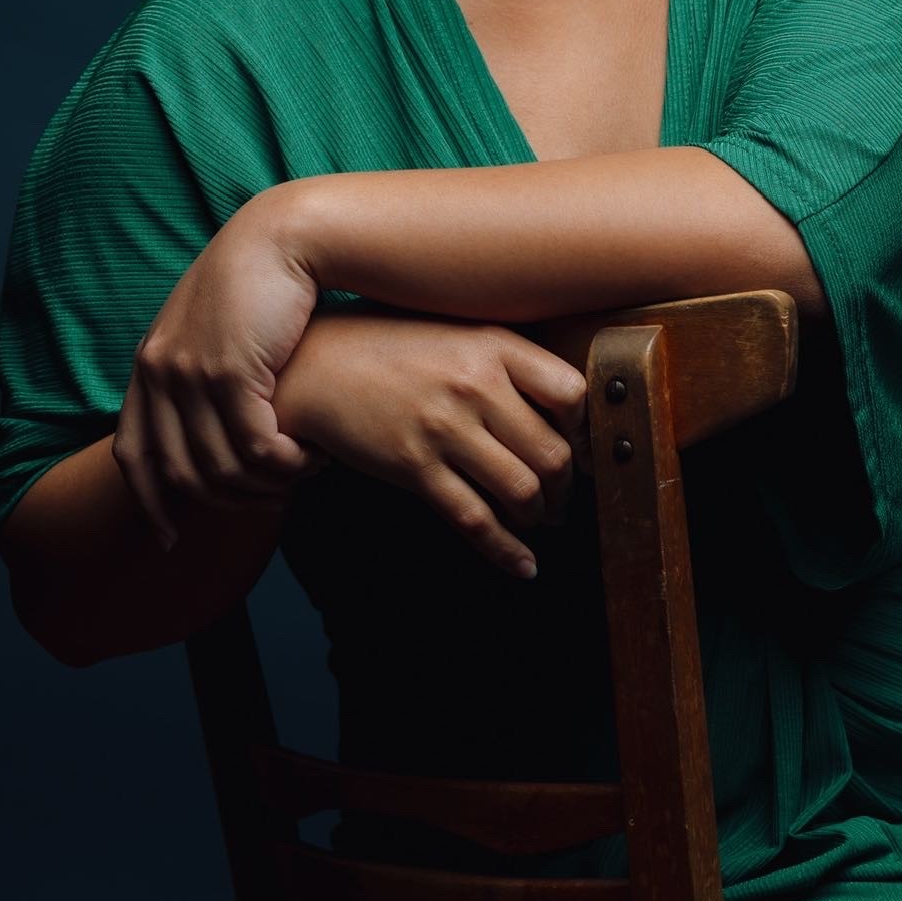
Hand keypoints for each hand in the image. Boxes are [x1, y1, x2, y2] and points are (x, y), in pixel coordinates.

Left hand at [112, 195, 325, 550]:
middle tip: (266, 504)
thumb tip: (202, 426)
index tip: (170, 538)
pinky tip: (311, 456)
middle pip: (178, 472)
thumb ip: (195, 369)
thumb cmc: (259, 283)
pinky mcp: (232, 372)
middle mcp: (159, 371)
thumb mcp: (209, 326)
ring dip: (263, 484)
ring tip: (298, 475)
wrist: (284, 236)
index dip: (149, 501)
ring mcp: (191, 373)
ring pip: (219, 468)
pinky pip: (255, 447)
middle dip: (223, 501)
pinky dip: (285, 464)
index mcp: (149, 362)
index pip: (132, 453)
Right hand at [274, 309, 588, 579]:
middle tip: (563, 500)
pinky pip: (474, 520)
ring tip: (538, 522)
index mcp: (492, 344)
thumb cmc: (390, 347)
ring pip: (522, 491)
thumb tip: (562, 410)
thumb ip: (505, 361)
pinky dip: (505, 551)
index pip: (572, 393)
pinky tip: (522, 565)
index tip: (583, 449)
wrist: (316, 364)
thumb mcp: (454, 335)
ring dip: (540, 518)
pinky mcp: (414, 465)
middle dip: (567, 489)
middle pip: (553, 453)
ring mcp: (443, 426)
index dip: (585, 430)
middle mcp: (474, 383)